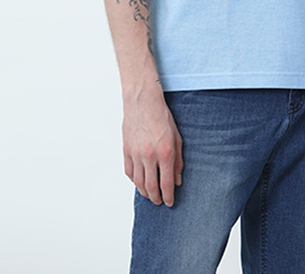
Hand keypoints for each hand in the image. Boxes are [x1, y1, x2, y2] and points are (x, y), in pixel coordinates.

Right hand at [122, 88, 182, 206]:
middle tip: (160, 202)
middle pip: (151, 187)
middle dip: (156, 198)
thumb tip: (178, 179)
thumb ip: (178, 160)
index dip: (168, 196)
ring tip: (151, 195)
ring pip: (139, 182)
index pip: (167, 183)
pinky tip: (140, 183)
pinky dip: (135, 181)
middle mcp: (149, 156)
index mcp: (165, 152)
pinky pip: (129, 173)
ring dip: (145, 192)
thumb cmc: (162, 116)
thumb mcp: (177, 137)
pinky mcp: (126, 151)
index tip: (170, 202)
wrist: (143, 102)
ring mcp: (136, 154)